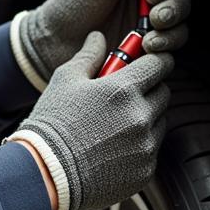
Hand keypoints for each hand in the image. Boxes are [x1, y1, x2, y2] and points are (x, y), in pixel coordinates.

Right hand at [12, 32, 172, 209]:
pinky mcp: (145, 171)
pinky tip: (111, 147)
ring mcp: (145, 147)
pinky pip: (151, 150)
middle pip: (164, 93)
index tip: (146, 63)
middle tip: (124, 93)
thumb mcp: (65, 80)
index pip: (160, 64)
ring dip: (145, 117)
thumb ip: (89, 55)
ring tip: (113, 123)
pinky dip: (138, 145)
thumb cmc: (52, 122)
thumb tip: (99, 37)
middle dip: (149, 88)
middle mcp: (141, 117)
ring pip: (159, 122)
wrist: (45, 173)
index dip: (153, 61)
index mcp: (124, 89)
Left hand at [17, 0, 188, 84]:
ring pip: (179, 26)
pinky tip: (147, 48)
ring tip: (150, 37)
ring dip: (171, 31)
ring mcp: (147, 28)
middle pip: (180, 0)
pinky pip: (169, 50)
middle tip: (156, 16)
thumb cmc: (71, 3)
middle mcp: (146, 1)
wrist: (54, 41)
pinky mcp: (145, 52)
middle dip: (173, 8)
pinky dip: (165, 49)